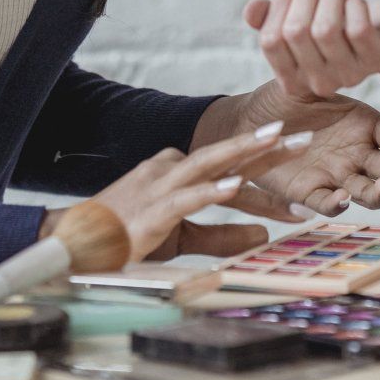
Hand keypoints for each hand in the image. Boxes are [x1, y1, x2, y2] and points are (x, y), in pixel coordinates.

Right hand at [40, 123, 298, 265]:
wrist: (74, 244)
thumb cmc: (127, 238)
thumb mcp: (182, 237)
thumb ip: (222, 236)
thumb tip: (264, 235)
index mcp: (178, 173)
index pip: (230, 164)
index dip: (267, 162)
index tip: (301, 158)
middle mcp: (172, 170)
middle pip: (227, 153)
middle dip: (267, 144)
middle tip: (306, 135)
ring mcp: (160, 186)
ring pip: (210, 163)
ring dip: (245, 152)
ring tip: (277, 140)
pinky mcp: (152, 209)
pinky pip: (187, 196)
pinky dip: (211, 190)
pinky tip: (235, 185)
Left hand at [225, 79, 379, 214]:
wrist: (249, 121)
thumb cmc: (285, 96)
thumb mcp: (313, 82)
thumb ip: (334, 80)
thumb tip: (352, 66)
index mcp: (364, 124)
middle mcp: (356, 153)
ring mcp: (336, 175)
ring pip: (366, 190)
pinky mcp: (310, 192)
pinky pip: (327, 202)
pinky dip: (336, 203)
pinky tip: (343, 198)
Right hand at [245, 0, 379, 98]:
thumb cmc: (337, 25)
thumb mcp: (300, 21)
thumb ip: (269, 18)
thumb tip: (251, 11)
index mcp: (293, 79)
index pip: (270, 41)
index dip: (278, 7)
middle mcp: (319, 84)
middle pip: (295, 31)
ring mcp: (349, 75)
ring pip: (326, 28)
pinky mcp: (376, 60)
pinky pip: (357, 28)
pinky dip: (355, 5)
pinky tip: (356, 2)